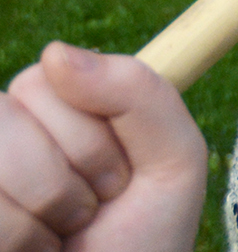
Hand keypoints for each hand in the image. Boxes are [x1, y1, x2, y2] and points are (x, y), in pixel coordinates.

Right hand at [0, 44, 204, 251]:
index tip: (119, 176)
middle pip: (9, 107)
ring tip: (59, 237)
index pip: (46, 75)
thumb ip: (138, 92)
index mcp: (53, 114)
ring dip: (42, 209)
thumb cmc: (141, 242)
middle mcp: (4, 139)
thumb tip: (53, 52)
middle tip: (90, 212)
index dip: (92, 130)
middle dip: (71, 171)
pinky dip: (17, 236)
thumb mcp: (171, 160)